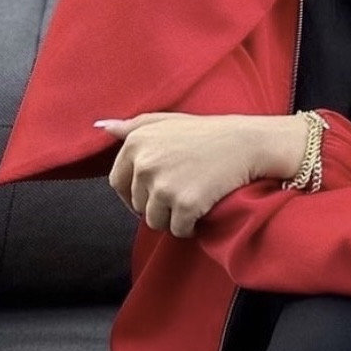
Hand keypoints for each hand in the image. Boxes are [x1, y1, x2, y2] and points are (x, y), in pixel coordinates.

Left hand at [103, 112, 306, 237]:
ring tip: (195, 197)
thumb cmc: (209, 132)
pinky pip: (178, 229)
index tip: (155, 192)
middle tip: (184, 188)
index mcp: (136, 143)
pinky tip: (204, 208)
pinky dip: (190, 226)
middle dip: (158, 204)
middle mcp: (145, 163)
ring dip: (173, 217)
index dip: (135, 193)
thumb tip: (102, 127)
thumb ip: (134, 125)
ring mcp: (164, 185)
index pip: (118, 183)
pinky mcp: (185, 204)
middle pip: (138, 205)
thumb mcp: (169, 121)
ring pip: (155, 221)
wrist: (248, 143)